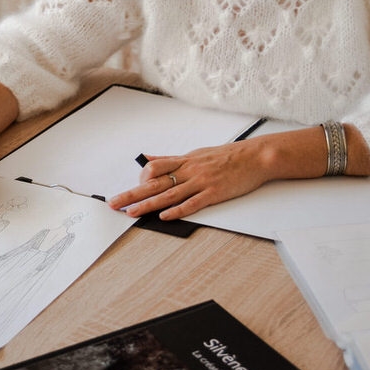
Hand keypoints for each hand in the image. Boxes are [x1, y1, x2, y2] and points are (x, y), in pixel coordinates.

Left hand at [108, 139, 272, 219]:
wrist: (255, 157)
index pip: (153, 168)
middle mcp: (188, 171)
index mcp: (183, 161)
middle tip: (114, 203)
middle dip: (132, 194)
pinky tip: (165, 216)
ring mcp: (201, 182)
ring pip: (169, 194)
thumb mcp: (194, 153)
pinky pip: (192, 203)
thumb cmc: (225, 156)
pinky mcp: (214, 193)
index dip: (139, 179)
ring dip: (148, 205)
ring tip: (132, 213)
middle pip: (154, 183)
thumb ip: (169, 160)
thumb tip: (147, 159)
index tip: (130, 190)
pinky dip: (178, 210)